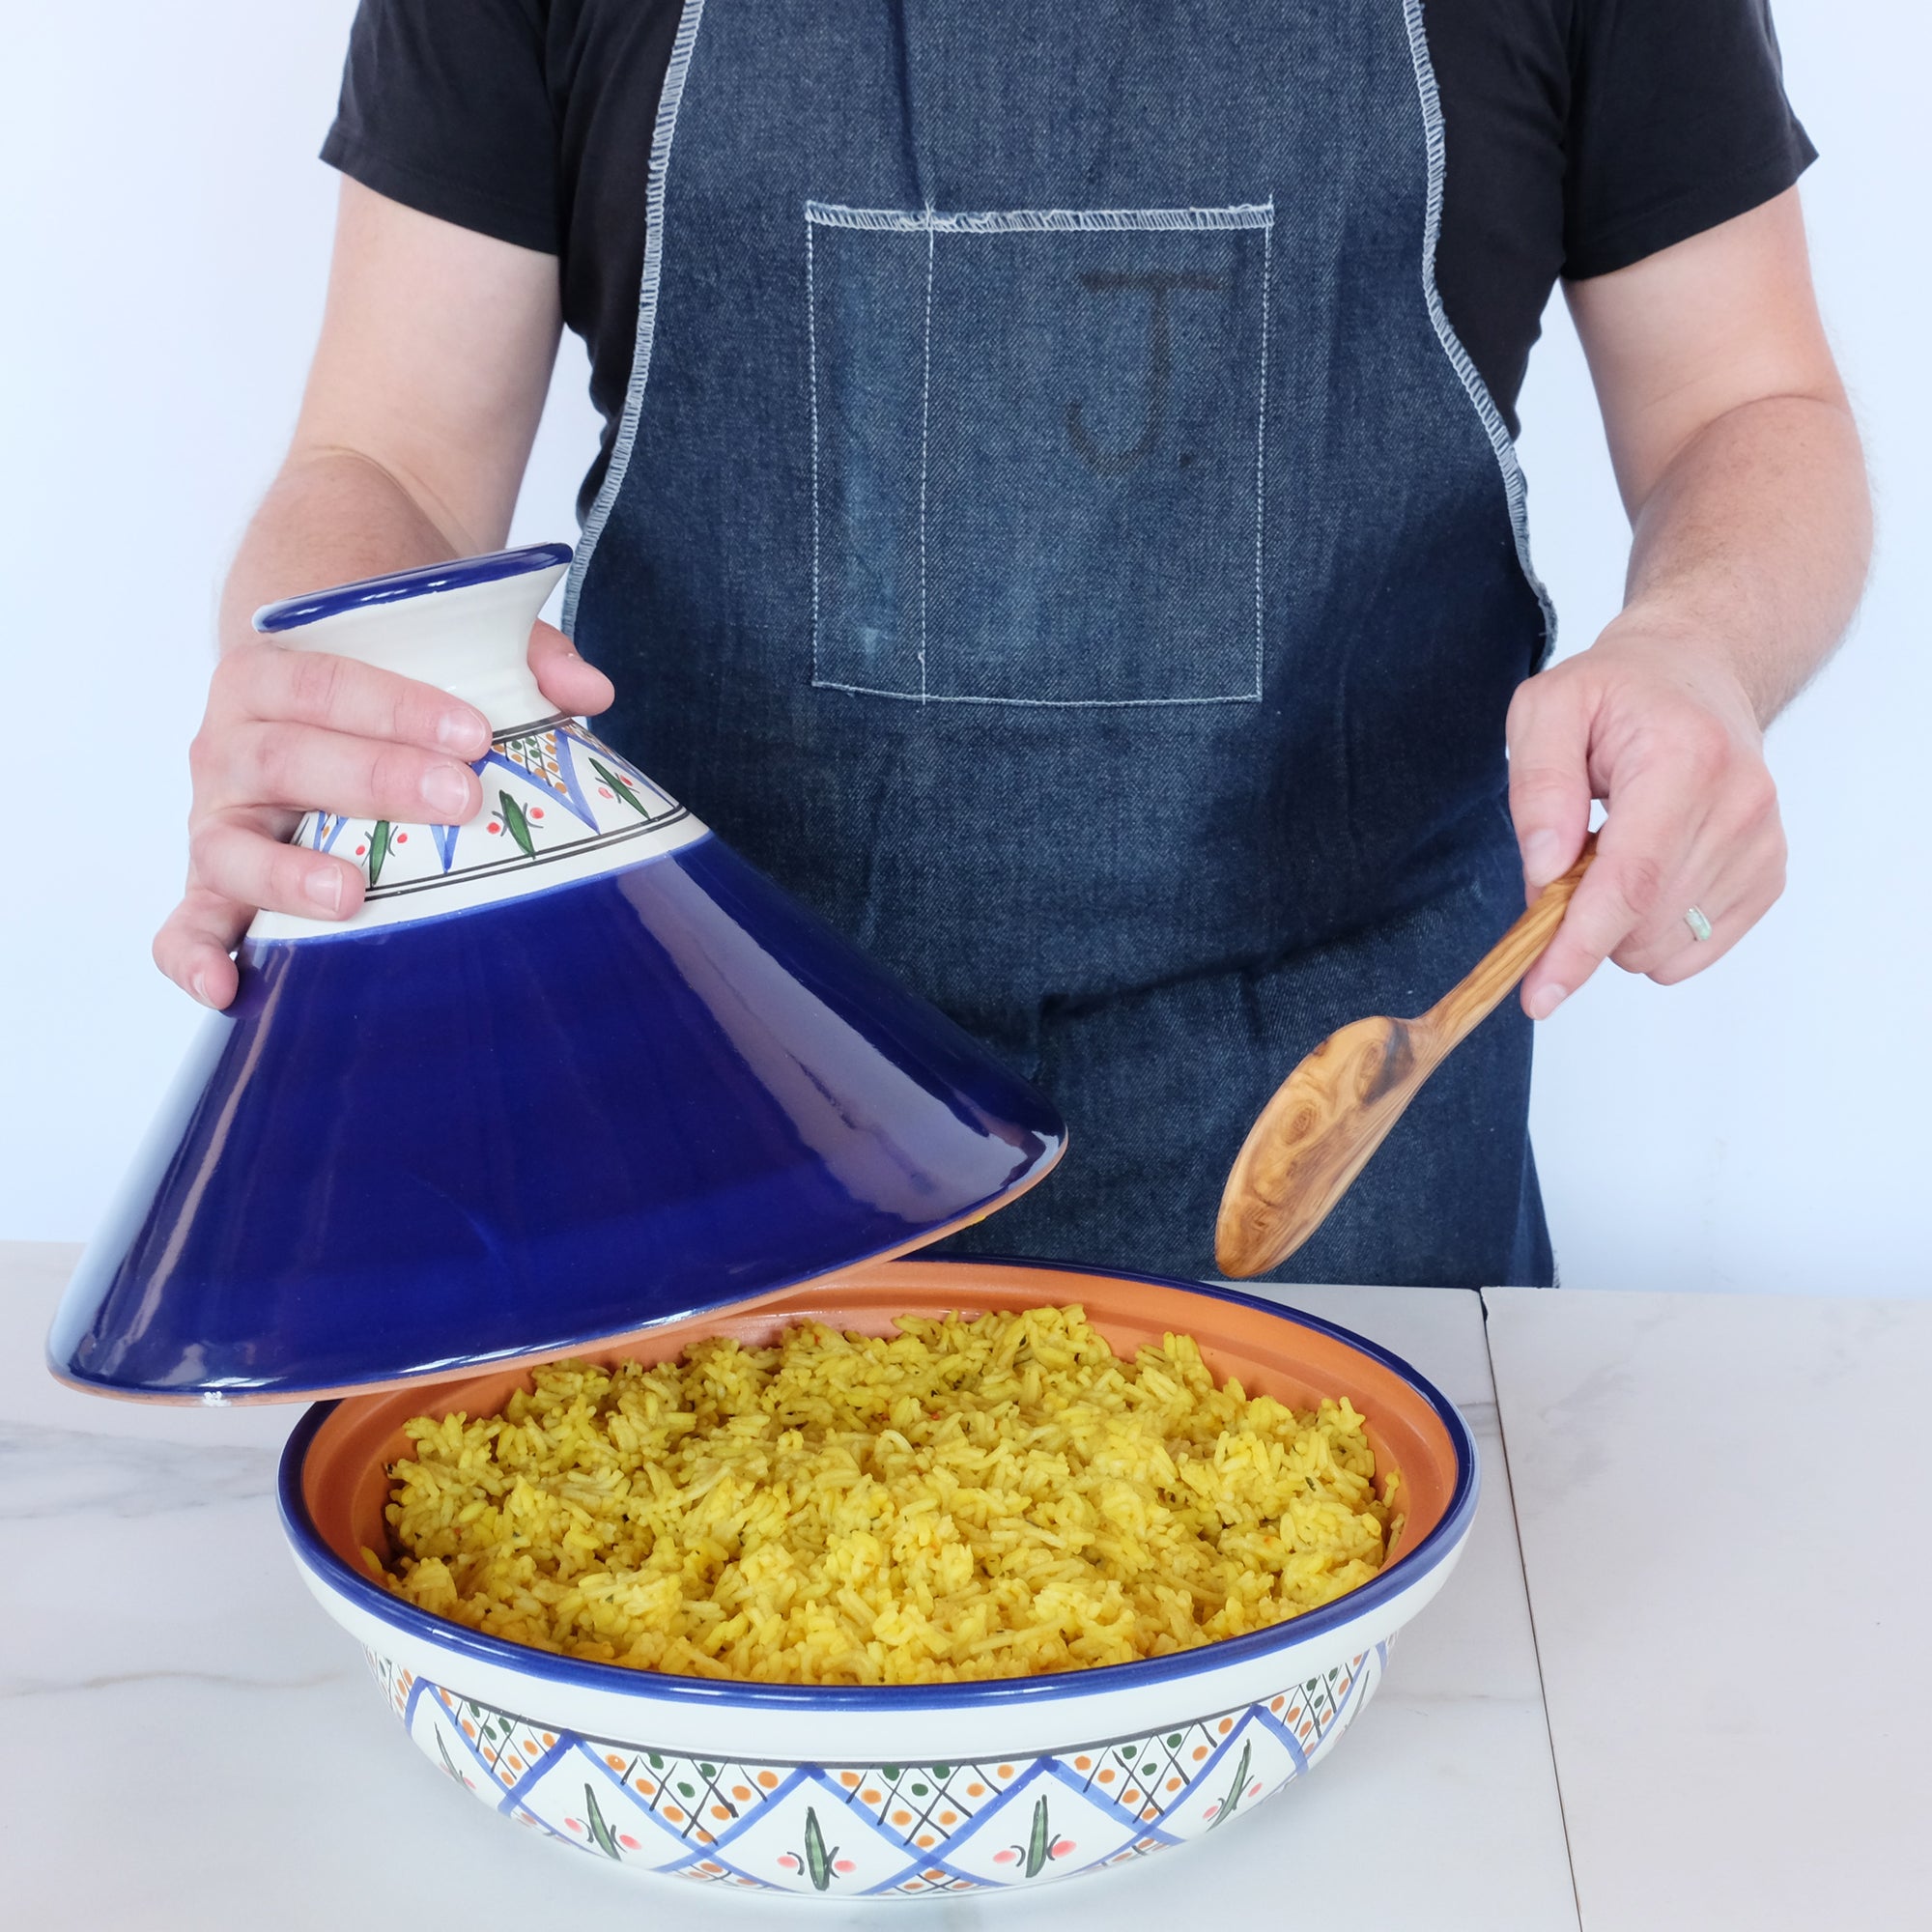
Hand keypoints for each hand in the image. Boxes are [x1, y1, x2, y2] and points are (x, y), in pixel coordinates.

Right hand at [153, 619, 613, 1008]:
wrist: (294, 687)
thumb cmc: (380, 680)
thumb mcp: (442, 647)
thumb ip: (520, 655)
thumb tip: (592, 690)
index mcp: (273, 674)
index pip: (326, 683)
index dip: (399, 706)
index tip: (477, 733)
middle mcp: (231, 744)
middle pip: (286, 758)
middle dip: (374, 779)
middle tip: (460, 799)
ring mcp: (219, 819)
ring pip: (229, 845)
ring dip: (285, 874)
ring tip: (352, 896)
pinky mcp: (215, 883)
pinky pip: (190, 922)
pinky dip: (196, 955)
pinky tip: (229, 987)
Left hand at [1506, 617, 1786, 1019]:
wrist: (1697, 673)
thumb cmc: (1616, 692)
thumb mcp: (1547, 709)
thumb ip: (1538, 787)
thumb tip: (1546, 872)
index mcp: (1684, 760)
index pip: (1631, 881)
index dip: (1579, 947)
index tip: (1538, 995)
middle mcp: (1740, 806)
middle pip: (1643, 923)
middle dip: (1580, 921)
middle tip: (1563, 859)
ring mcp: (1763, 844)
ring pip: (1664, 946)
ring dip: (1615, 924)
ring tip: (1610, 850)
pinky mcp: (1768, 874)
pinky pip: (1693, 948)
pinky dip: (1651, 932)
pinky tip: (1644, 875)